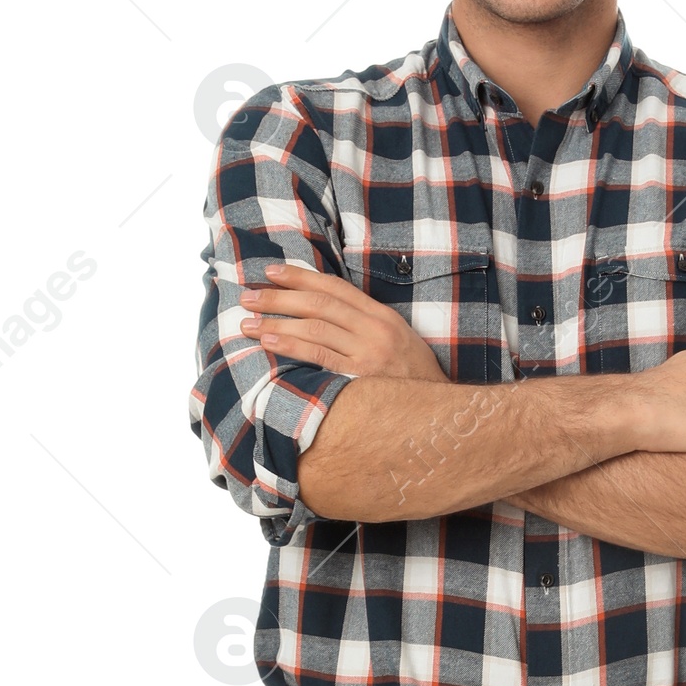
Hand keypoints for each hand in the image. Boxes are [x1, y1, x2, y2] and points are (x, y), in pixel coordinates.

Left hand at [237, 261, 447, 382]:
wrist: (440, 414)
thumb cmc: (413, 381)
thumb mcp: (398, 342)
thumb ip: (365, 327)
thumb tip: (325, 318)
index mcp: (383, 316)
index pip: (335, 288)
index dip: (301, 277)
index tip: (272, 272)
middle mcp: (375, 329)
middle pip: (319, 303)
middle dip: (279, 297)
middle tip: (248, 295)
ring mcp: (367, 353)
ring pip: (314, 327)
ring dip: (275, 322)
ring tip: (246, 322)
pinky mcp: (359, 378)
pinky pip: (318, 357)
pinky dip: (290, 345)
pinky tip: (268, 341)